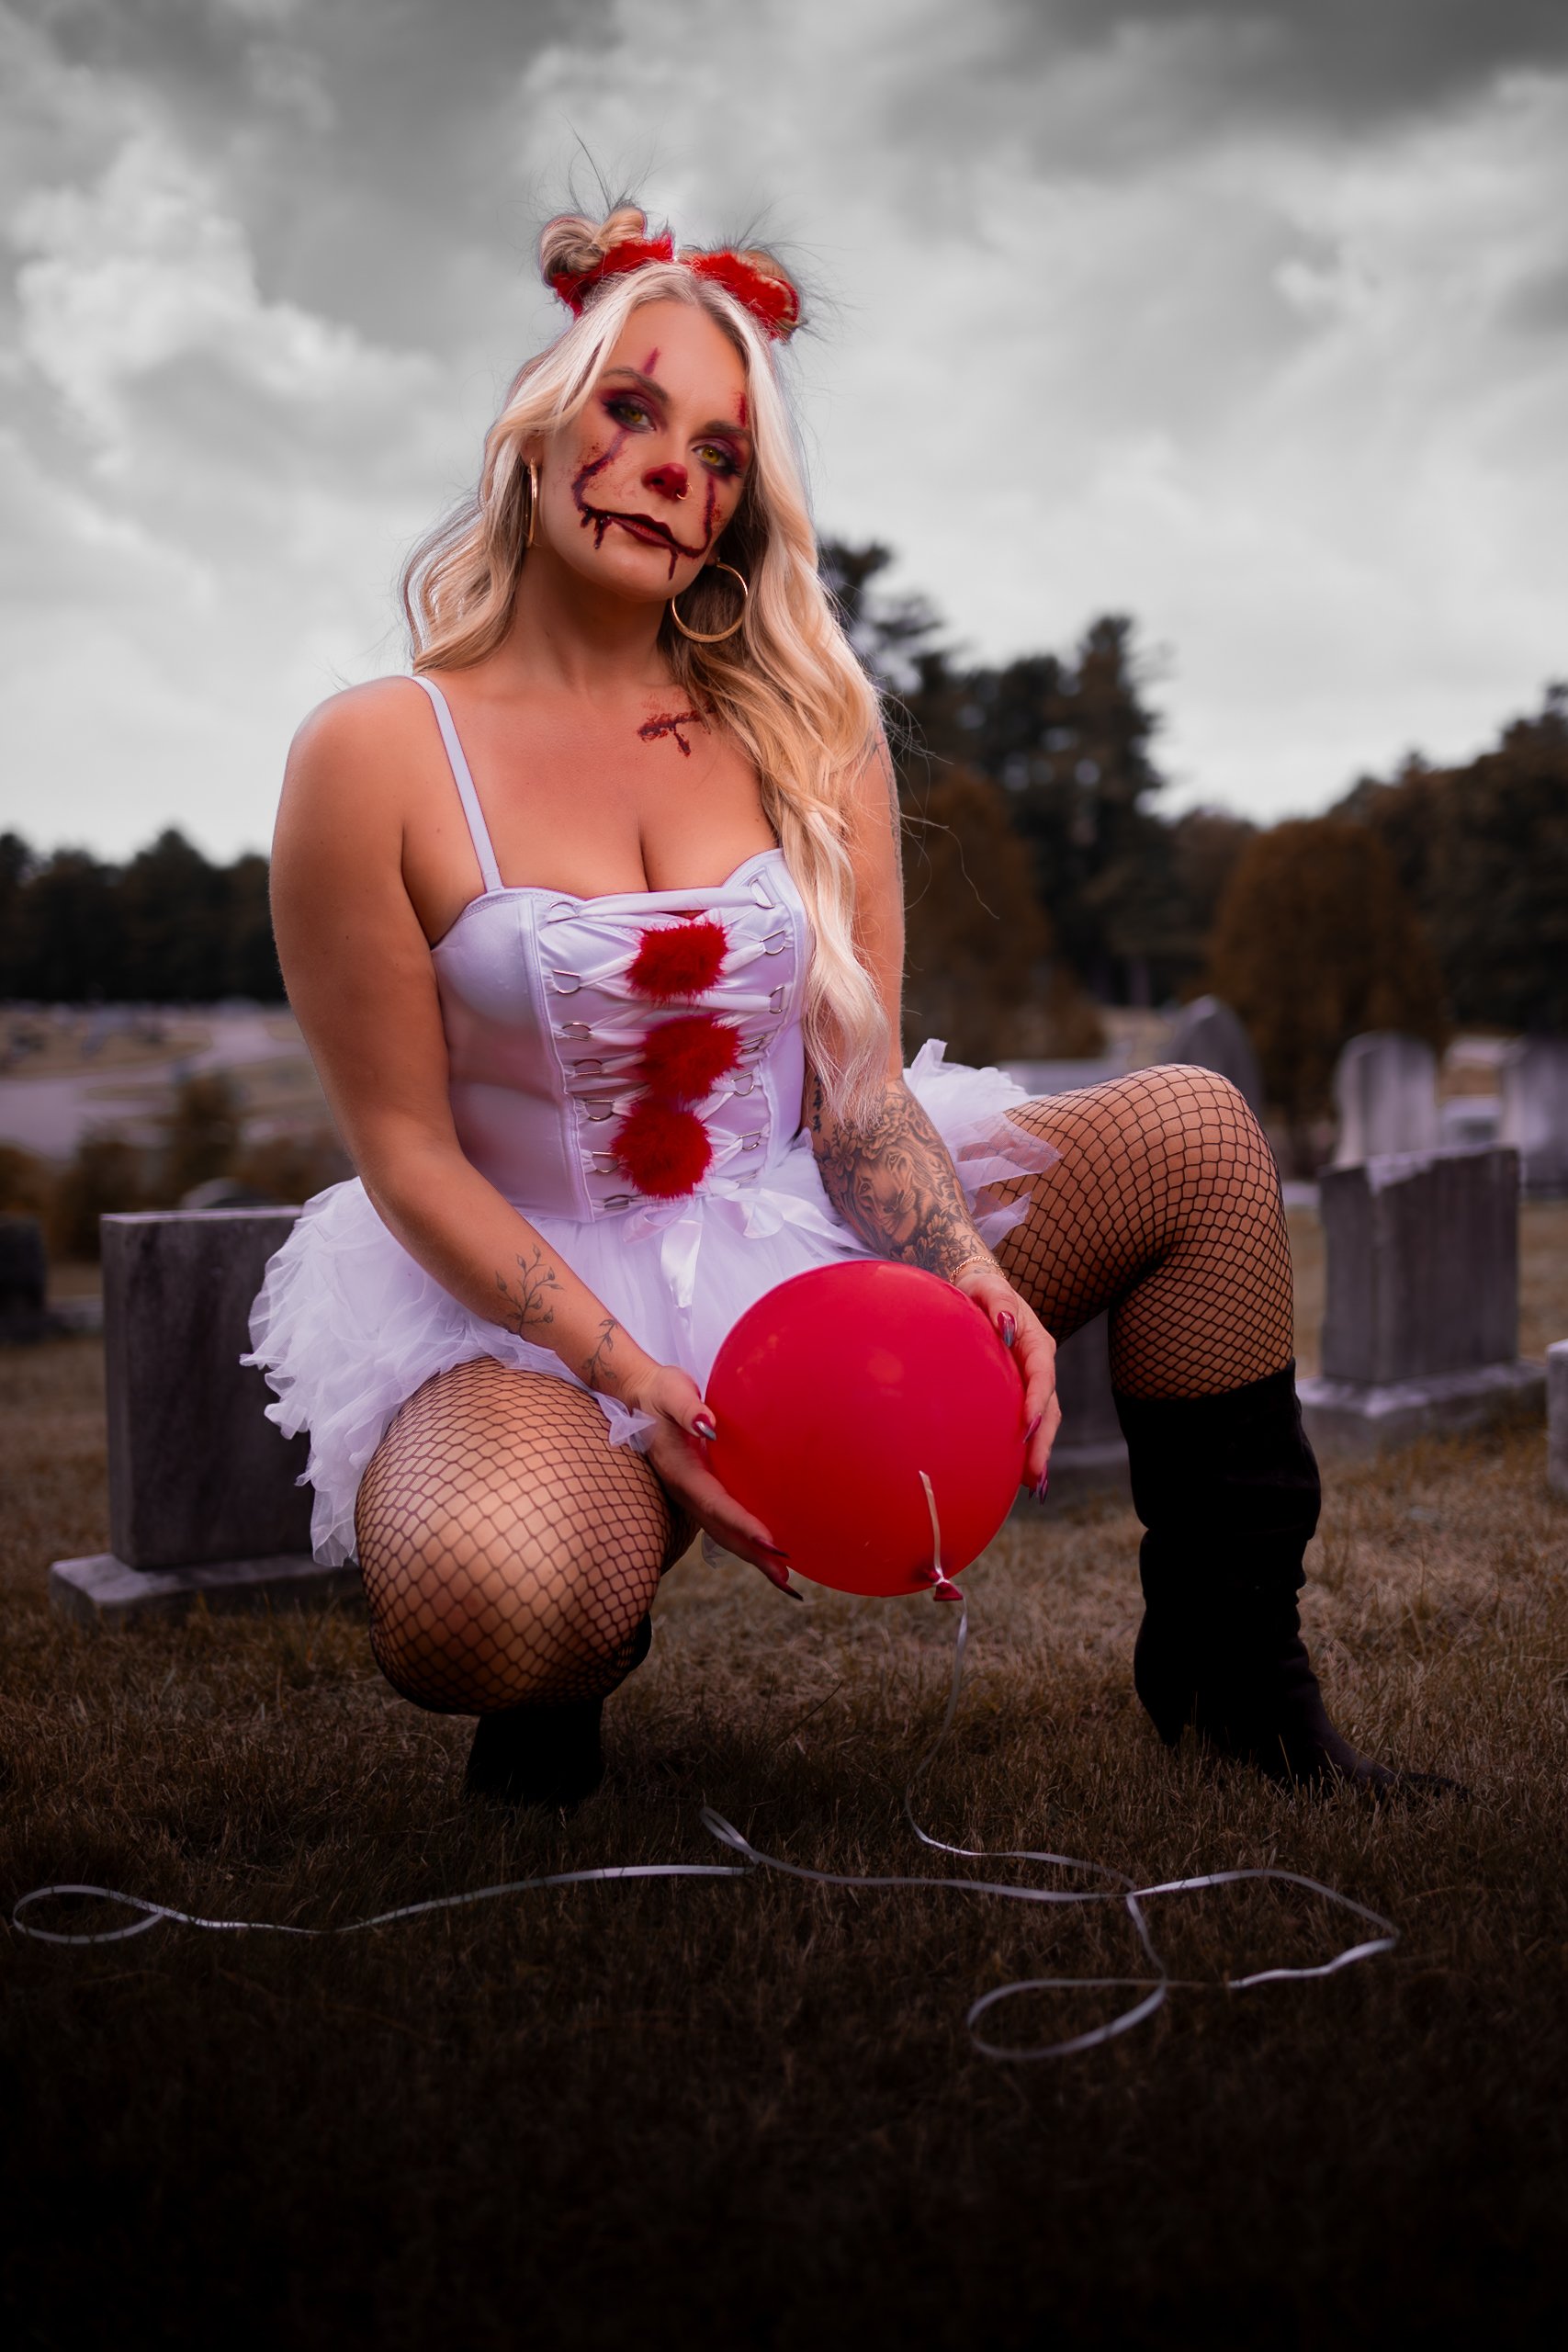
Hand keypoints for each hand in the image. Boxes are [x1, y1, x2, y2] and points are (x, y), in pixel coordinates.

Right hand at [626, 1361, 793, 1592]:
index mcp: (680, 1471)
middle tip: (786, 1580)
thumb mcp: (672, 1391)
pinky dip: (746, 1541)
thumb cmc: (661, 1392)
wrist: (641, 1398)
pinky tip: (768, 1551)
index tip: (771, 1541)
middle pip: (722, 1531)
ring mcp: (692, 1496)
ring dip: (752, 1557)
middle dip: (753, 1556)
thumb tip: (709, 1425)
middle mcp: (686, 1491)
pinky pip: (724, 1522)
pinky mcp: (700, 1493)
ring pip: (723, 1533)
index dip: (742, 1524)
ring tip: (784, 1580)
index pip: (715, 1503)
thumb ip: (688, 1407)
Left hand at [949, 1252, 1059, 1494]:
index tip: (1028, 1425)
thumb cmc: (980, 1290)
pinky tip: (1019, 1478)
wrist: (977, 1293)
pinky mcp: (1019, 1396)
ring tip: (1034, 1485)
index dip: (1038, 1400)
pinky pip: (1028, 1425)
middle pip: (1049, 1408)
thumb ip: (999, 1303)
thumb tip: (1006, 1328)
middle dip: (1043, 1441)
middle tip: (1035, 1475)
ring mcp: (1032, 1384)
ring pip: (1043, 1422)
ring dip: (1038, 1453)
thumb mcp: (988, 1288)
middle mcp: (1040, 1366)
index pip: (1043, 1374)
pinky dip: (1026, 1450)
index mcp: (1036, 1343)